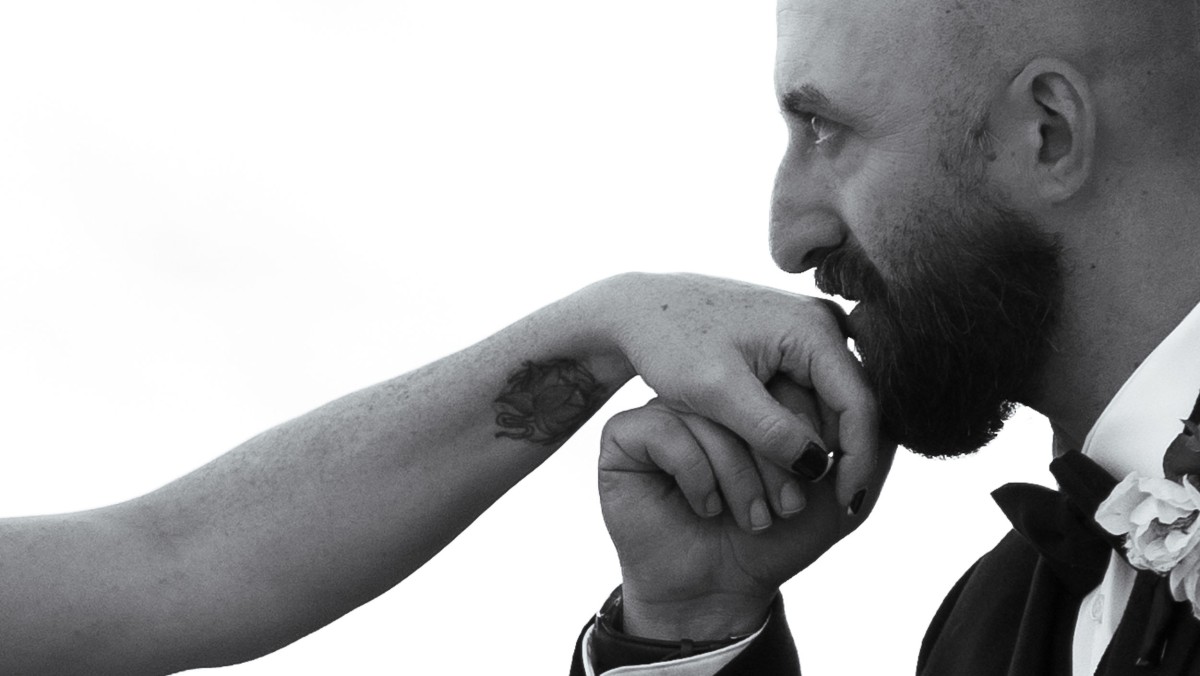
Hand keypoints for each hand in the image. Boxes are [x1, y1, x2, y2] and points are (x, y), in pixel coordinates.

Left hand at [587, 272, 877, 507]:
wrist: (636, 310)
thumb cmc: (668, 342)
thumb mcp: (715, 392)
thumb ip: (768, 429)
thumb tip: (818, 466)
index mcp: (811, 328)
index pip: (859, 402)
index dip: (859, 458)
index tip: (848, 504)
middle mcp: (820, 323)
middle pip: (850, 404)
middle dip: (840, 456)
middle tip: (829, 507)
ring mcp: (806, 333)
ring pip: (829, 403)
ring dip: (818, 447)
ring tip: (800, 492)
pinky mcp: (789, 345)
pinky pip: (809, 395)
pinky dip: (800, 431)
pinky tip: (786, 465)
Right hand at [598, 377, 895, 639]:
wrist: (717, 588)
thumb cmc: (776, 540)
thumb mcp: (838, 494)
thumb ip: (869, 444)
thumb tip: (878, 392)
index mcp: (759, 396)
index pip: (792, 383)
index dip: (812, 431)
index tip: (820, 480)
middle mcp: (711, 395)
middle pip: (750, 395)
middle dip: (778, 461)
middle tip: (784, 507)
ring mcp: (666, 410)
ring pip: (709, 414)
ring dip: (740, 477)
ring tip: (749, 517)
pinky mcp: (627, 433)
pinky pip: (664, 429)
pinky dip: (695, 474)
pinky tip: (704, 505)